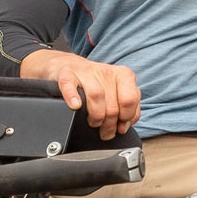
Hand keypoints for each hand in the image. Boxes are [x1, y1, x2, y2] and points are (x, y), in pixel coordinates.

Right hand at [22, 49, 140, 139]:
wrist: (69, 65)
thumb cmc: (96, 84)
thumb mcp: (117, 92)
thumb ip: (128, 108)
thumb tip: (124, 126)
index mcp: (123, 75)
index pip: (130, 99)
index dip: (126, 118)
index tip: (119, 127)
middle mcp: (106, 72)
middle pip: (112, 104)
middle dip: (109, 124)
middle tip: (104, 132)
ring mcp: (85, 72)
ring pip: (96, 95)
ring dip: (95, 116)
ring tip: (93, 123)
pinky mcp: (66, 74)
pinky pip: (69, 85)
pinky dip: (73, 97)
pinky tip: (76, 107)